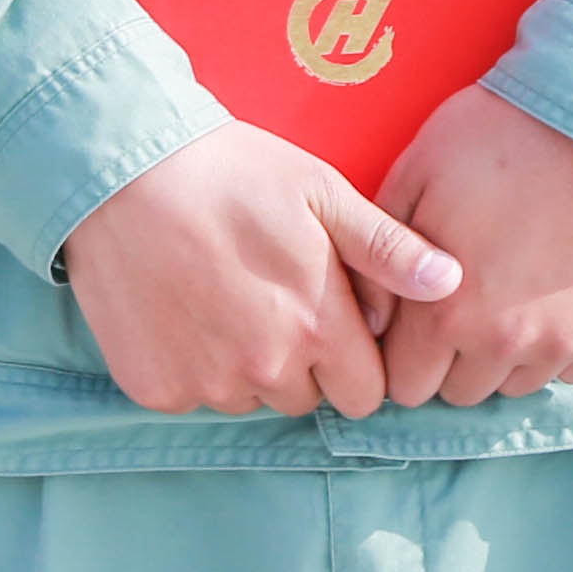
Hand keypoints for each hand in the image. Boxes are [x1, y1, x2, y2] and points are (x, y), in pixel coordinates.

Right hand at [63, 121, 463, 417]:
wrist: (120, 172)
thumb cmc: (230, 173)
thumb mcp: (321, 193)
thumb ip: (388, 249)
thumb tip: (452, 283)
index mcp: (318, 327)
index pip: (365, 394)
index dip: (353, 358)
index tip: (328, 318)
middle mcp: (266, 370)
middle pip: (305, 399)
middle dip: (300, 362)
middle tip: (269, 298)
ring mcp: (206, 384)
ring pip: (248, 399)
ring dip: (244, 365)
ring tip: (221, 295)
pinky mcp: (155, 389)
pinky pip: (191, 395)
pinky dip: (190, 364)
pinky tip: (181, 308)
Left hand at [373, 86, 572, 408]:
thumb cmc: (497, 139)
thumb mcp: (415, 177)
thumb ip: (381, 258)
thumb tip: (369, 321)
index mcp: (446, 313)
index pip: (405, 386)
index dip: (405, 354)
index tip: (417, 322)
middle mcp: (504, 344)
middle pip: (460, 393)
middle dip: (452, 358)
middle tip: (466, 299)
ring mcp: (563, 344)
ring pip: (515, 385)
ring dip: (506, 354)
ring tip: (512, 289)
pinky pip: (569, 369)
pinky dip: (559, 342)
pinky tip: (556, 287)